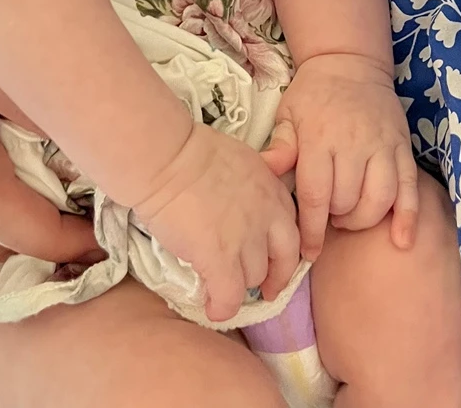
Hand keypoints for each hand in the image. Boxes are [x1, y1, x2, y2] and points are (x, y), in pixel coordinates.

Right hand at [131, 122, 300, 323]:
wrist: (168, 158)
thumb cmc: (192, 151)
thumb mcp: (242, 159)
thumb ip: (255, 184)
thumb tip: (248, 203)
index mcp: (273, 190)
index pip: (292, 229)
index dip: (284, 250)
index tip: (276, 261)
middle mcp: (267, 216)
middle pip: (283, 259)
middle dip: (275, 277)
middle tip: (264, 289)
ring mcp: (246, 240)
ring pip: (253, 277)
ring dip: (240, 284)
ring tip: (221, 286)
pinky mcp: (221, 259)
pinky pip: (230, 297)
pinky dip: (223, 308)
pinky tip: (212, 308)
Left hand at [262, 52, 419, 258]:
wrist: (349, 62)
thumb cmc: (313, 94)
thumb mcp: (288, 114)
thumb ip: (280, 147)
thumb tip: (265, 173)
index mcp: (320, 139)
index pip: (316, 196)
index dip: (311, 230)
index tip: (307, 252)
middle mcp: (354, 144)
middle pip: (348, 201)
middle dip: (335, 219)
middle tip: (326, 217)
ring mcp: (382, 146)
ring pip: (380, 199)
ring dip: (364, 219)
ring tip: (349, 216)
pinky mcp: (402, 147)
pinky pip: (410, 187)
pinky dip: (408, 216)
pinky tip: (401, 240)